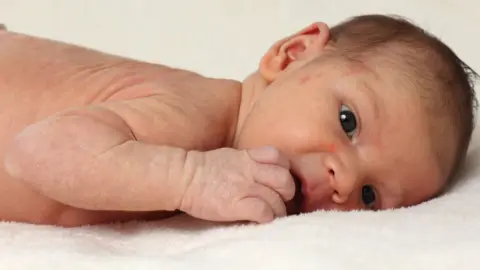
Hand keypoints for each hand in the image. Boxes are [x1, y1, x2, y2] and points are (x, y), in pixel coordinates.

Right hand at [179, 146, 295, 222]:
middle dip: (287, 192)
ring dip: (279, 210)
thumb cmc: (202, 170)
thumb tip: (262, 169)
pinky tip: (261, 219)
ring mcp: (244, 187)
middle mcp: (249, 170)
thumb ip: (248, 160)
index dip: (284, 169)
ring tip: (272, 214)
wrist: (182, 177)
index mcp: (248, 157)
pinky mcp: (236, 205)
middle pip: (284, 179)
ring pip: (277, 199)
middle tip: (279, 199)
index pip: (279, 157)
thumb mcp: (229, 156)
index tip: (278, 180)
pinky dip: (267, 218)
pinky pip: (264, 212)